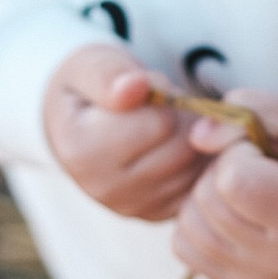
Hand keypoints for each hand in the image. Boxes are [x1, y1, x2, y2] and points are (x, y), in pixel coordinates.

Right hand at [43, 43, 206, 220]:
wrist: (78, 122)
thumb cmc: (90, 87)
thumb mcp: (88, 64)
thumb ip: (108, 73)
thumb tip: (135, 87)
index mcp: (83, 151)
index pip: (160, 122)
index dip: (162, 93)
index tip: (142, 87)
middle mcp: (105, 189)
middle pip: (182, 147)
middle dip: (180, 116)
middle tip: (158, 104)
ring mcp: (132, 207)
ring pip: (195, 166)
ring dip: (191, 137)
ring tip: (163, 122)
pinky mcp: (156, 214)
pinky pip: (199, 184)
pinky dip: (196, 160)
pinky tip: (172, 144)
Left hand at [172, 90, 277, 278]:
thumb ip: (250, 110)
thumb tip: (196, 137)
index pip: (233, 180)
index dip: (238, 152)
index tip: (265, 152)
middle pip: (207, 201)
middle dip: (221, 172)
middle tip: (255, 168)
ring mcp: (259, 277)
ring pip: (188, 225)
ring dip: (205, 195)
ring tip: (243, 188)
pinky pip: (183, 246)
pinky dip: (197, 221)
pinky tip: (230, 210)